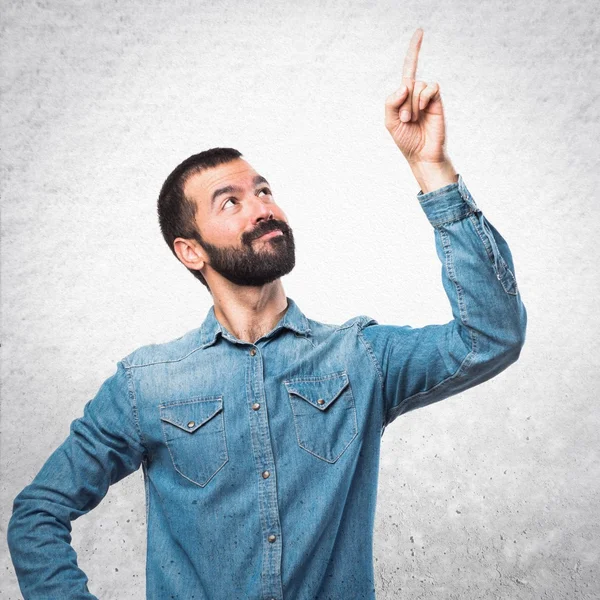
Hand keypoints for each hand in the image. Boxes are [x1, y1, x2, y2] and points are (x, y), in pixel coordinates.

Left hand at [385, 28, 447, 165]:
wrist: (421, 154)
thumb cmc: (405, 140)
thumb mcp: (389, 122)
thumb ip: (390, 102)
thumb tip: (405, 84)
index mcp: (404, 96)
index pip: (409, 69)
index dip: (414, 50)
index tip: (420, 31)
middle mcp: (416, 93)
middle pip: (407, 82)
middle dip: (402, 103)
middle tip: (405, 120)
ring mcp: (427, 97)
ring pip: (416, 86)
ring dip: (411, 104)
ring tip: (413, 120)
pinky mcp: (437, 101)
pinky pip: (430, 87)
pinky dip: (423, 98)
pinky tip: (422, 110)